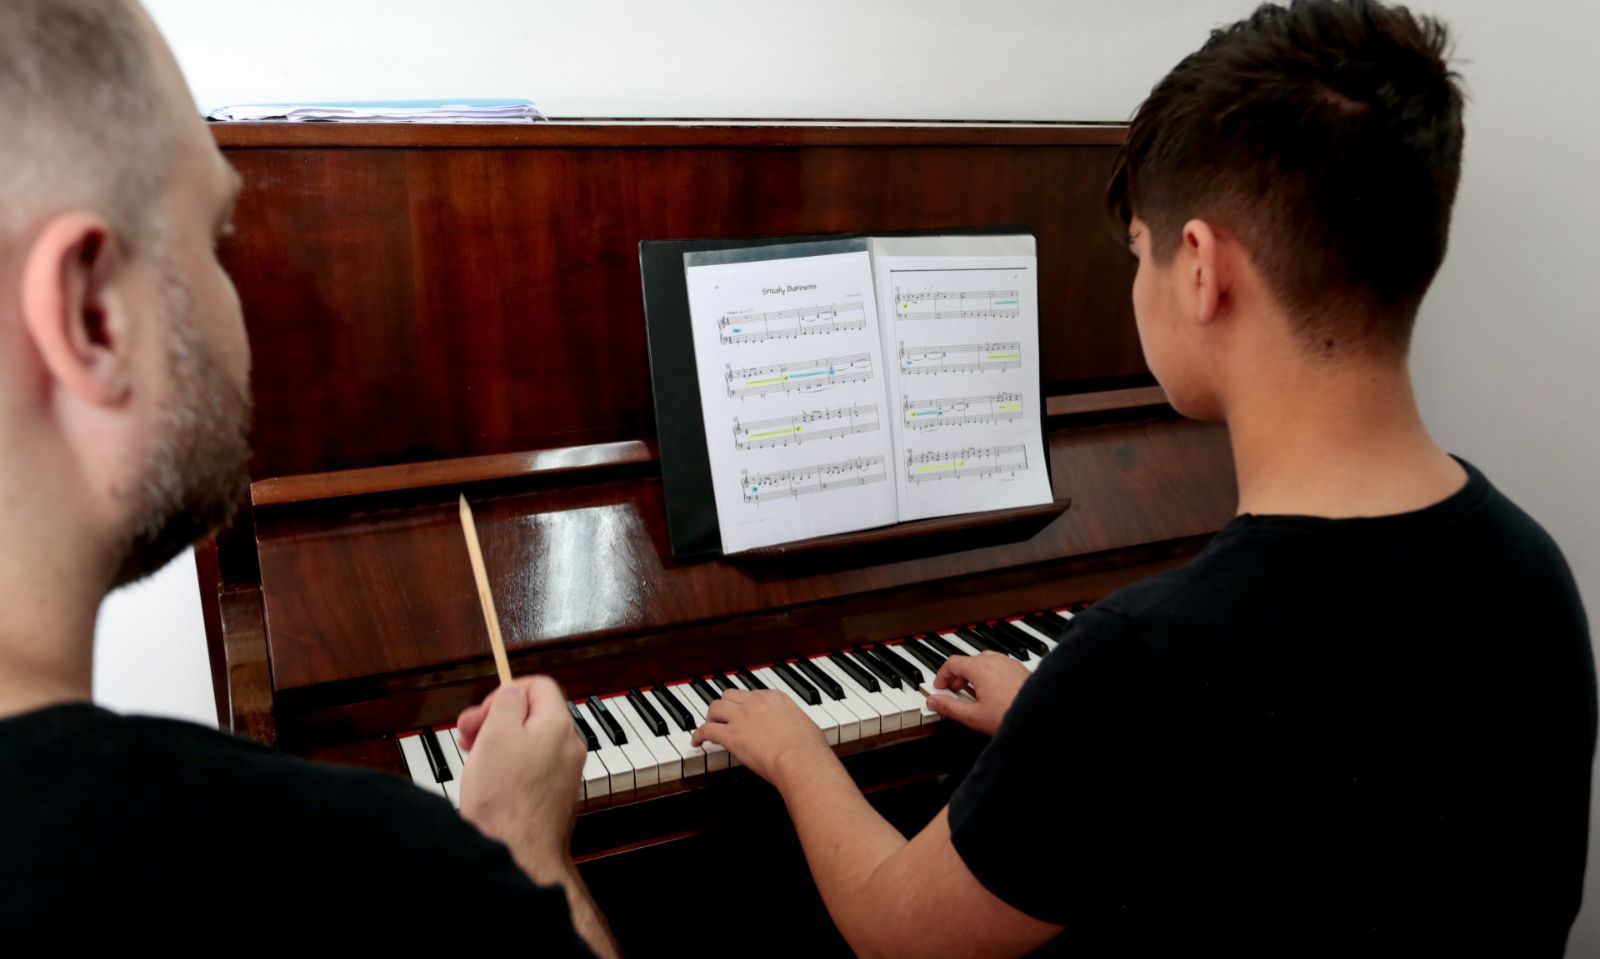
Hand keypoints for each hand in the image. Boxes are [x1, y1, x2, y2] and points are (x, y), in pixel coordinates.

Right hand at [455, 676, 585, 879]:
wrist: (518, 854)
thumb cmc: (505, 799)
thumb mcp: (497, 733)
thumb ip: (508, 703)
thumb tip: (513, 691)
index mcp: (558, 726)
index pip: (539, 686)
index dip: (506, 691)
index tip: (483, 710)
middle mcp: (568, 748)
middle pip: (533, 715)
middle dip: (497, 718)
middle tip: (470, 734)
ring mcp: (563, 774)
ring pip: (530, 743)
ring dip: (500, 742)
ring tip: (474, 758)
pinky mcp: (553, 797)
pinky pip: (532, 769)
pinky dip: (509, 767)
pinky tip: (489, 782)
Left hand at [691, 688, 834, 789]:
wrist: (800, 758)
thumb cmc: (808, 748)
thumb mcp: (805, 727)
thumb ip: (794, 725)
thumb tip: (797, 732)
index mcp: (774, 698)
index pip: (751, 695)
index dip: (744, 705)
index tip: (742, 713)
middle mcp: (755, 702)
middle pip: (730, 696)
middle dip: (724, 707)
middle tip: (722, 717)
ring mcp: (741, 717)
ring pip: (715, 708)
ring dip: (710, 718)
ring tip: (709, 727)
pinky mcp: (730, 735)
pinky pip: (707, 730)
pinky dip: (698, 735)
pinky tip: (697, 741)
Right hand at [928, 652, 1029, 734]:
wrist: (1042, 716)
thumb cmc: (1010, 715)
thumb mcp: (973, 716)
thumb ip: (949, 707)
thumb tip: (932, 701)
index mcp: (979, 667)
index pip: (952, 662)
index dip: (942, 676)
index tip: (939, 688)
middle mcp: (994, 660)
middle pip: (967, 661)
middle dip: (957, 677)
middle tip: (953, 693)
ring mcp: (1008, 663)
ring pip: (983, 662)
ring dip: (973, 675)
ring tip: (972, 694)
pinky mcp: (1019, 669)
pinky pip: (998, 666)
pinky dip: (988, 675)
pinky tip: (992, 694)